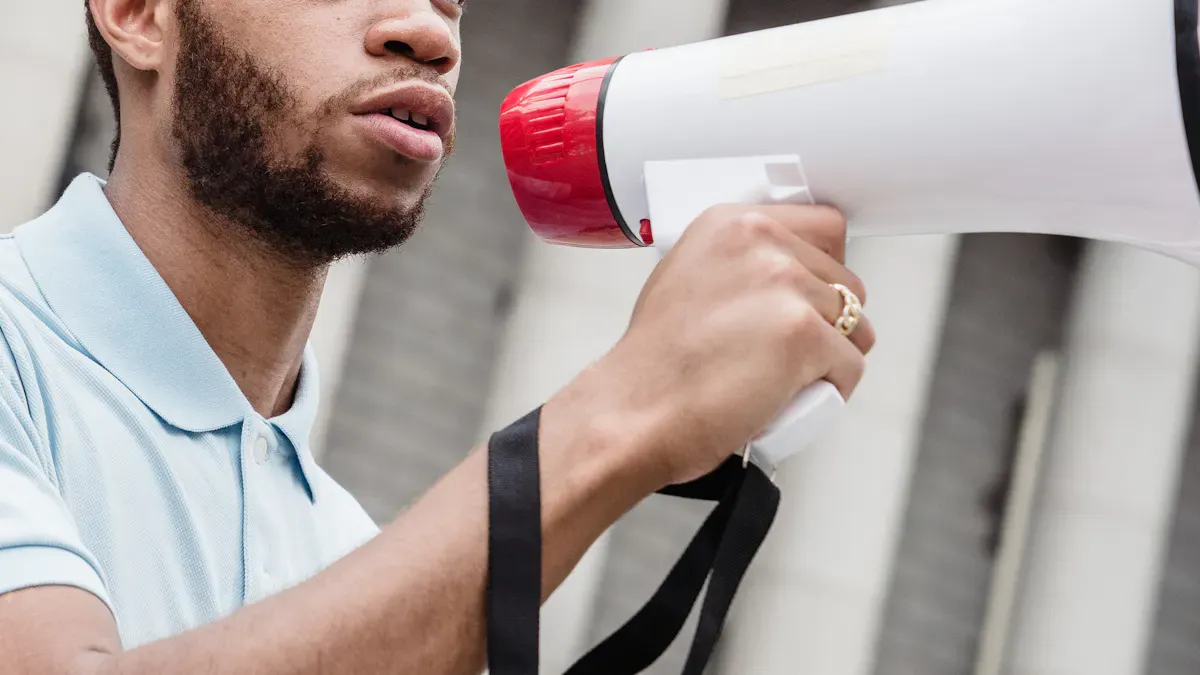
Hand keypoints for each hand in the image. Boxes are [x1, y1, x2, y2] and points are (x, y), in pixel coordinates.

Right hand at [582, 205, 874, 486]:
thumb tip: (789, 273)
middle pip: (847, 281)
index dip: (822, 271)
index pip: (826, 227)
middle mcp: (760, 242)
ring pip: (855, 326)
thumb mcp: (687, 276)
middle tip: (780, 352)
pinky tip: (786, 397)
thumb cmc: (655, 364)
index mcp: (731, 222)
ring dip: (829, 358)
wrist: (633, 414)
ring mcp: (784, 286)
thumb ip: (740, 263)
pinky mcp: (803, 334)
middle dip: (827, 322)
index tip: (803, 298)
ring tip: (779, 376)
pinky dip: (830, 391)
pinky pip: (851, 366)